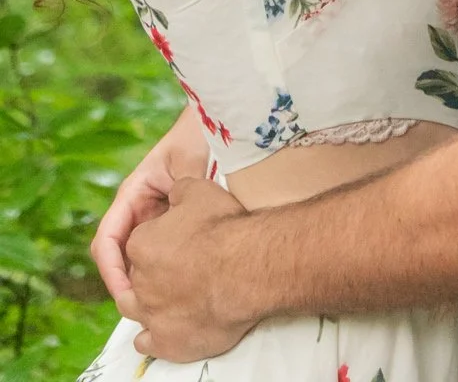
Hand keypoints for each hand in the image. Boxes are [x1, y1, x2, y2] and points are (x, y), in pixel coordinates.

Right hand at [90, 106, 208, 311]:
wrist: (221, 121)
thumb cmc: (201, 135)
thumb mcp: (189, 161)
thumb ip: (181, 190)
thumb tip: (178, 225)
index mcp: (132, 193)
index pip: (107, 240)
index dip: (111, 271)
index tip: (126, 295)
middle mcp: (137, 208)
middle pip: (119, 257)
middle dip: (127, 285)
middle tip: (147, 311)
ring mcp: (152, 217)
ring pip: (137, 259)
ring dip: (145, 281)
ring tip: (164, 304)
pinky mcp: (170, 223)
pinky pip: (159, 252)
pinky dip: (162, 270)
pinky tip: (183, 284)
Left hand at [124, 177, 252, 361]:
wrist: (247, 267)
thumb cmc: (224, 228)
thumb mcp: (200, 191)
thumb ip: (179, 190)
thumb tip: (173, 192)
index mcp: (141, 244)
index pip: (139, 243)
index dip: (159, 239)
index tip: (180, 238)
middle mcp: (139, 282)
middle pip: (136, 276)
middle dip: (152, 271)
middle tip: (178, 266)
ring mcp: (151, 314)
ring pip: (135, 309)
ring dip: (144, 303)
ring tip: (164, 297)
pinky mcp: (167, 341)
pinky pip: (147, 343)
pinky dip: (149, 337)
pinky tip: (158, 331)